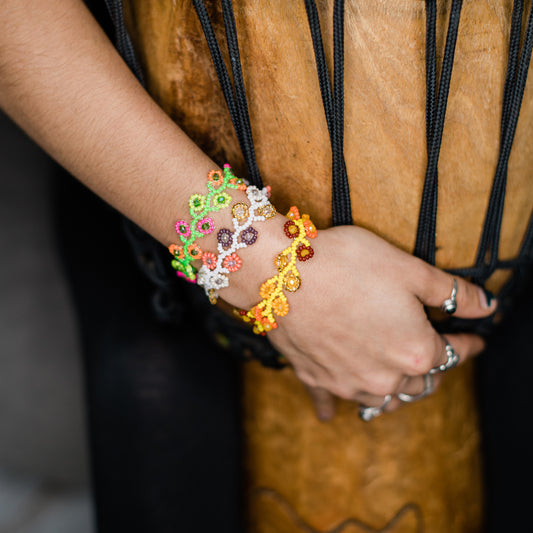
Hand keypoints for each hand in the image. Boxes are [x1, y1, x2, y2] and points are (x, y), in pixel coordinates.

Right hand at [266, 225, 494, 420]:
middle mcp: (384, 375)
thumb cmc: (347, 264)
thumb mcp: (409, 269)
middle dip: (432, 370)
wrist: (282, 272)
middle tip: (434, 358)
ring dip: (393, 391)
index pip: (453, 352)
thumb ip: (452, 292)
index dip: (467, 345)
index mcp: (415, 350)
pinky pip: (327, 400)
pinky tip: (329, 415)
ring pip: (380, 397)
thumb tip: (486, 307)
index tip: (474, 340)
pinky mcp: (314, 377)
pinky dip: (332, 407)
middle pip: (419, 381)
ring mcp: (347, 381)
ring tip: (395, 383)